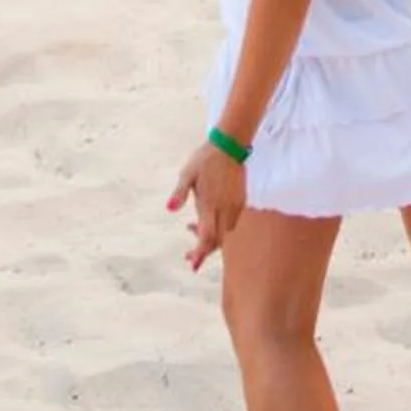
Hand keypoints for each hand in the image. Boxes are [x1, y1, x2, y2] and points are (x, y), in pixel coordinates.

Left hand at [168, 140, 246, 271]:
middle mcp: (225, 208)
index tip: (192, 265)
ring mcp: (235, 205)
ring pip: (225, 233)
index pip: (206, 237)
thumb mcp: (187, 174)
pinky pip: (231, 222)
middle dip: (203, 251)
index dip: (200, 253)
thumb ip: (180, 193)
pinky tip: (207, 218)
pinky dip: (219, 227)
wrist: (230, 145)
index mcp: (210, 204)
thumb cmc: (205, 159)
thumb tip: (169, 208)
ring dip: (211, 238)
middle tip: (188, 256)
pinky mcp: (241, 201)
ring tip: (190, 229)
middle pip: (217, 240)